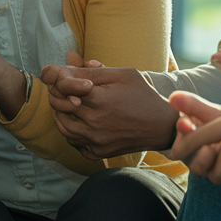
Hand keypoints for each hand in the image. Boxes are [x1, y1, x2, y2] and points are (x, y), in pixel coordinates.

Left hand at [41, 57, 179, 158]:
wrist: (162, 126)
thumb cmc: (143, 95)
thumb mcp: (122, 74)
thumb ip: (93, 71)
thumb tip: (66, 68)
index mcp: (98, 99)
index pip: (62, 87)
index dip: (59, 79)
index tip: (64, 76)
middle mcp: (93, 122)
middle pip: (58, 106)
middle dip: (58, 94)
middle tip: (65, 88)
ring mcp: (94, 140)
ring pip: (62, 126)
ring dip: (61, 113)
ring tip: (69, 103)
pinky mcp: (98, 152)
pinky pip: (73, 142)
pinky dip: (70, 132)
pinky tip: (79, 122)